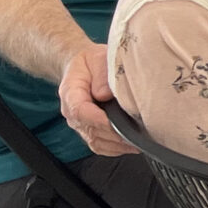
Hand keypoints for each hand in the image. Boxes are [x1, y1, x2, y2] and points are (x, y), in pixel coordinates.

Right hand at [57, 42, 128, 156]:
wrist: (80, 66)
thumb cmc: (90, 62)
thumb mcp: (97, 58)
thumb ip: (101, 75)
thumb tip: (106, 93)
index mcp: (70, 93)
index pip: (79, 111)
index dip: (96, 119)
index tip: (112, 123)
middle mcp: (72, 112)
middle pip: (90, 130)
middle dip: (114, 134)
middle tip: (136, 134)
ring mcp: (79, 124)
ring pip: (95, 142)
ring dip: (116, 145)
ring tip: (137, 142)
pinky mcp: (88, 130)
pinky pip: (98, 146)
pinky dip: (114, 149)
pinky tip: (130, 146)